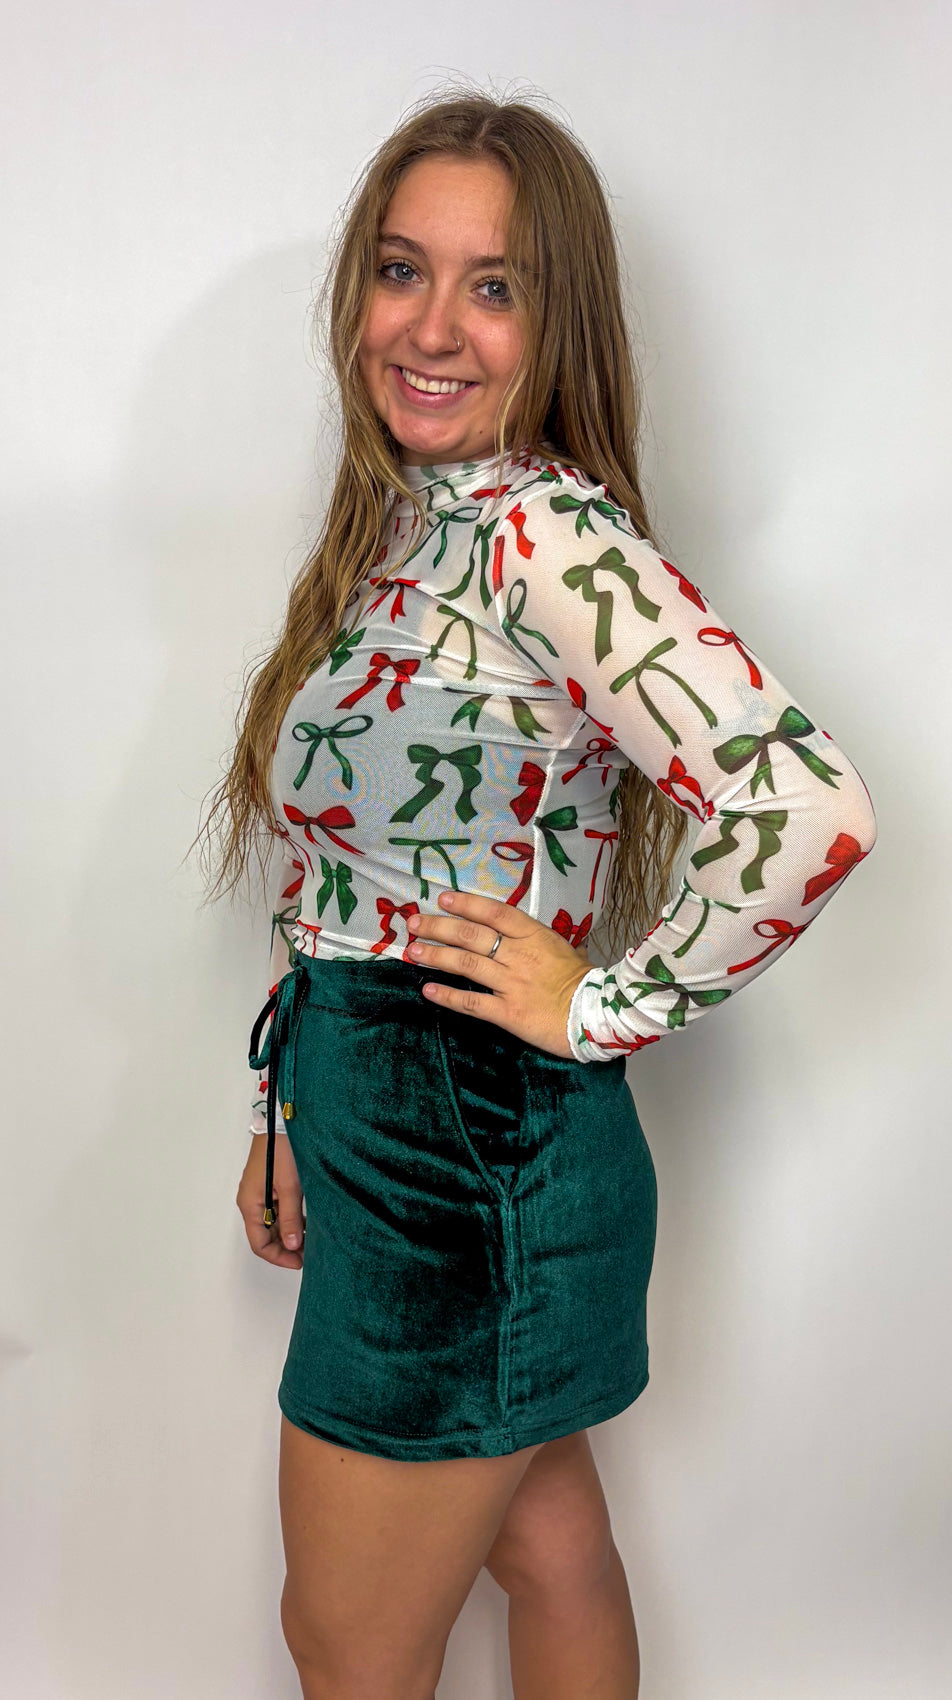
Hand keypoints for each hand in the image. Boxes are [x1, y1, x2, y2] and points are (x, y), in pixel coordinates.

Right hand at [236, 1134, 304, 1268]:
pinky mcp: (267, 1185)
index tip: (299, 1262)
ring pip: (271, 1224)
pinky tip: (306, 1222)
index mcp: (249, 1205)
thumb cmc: (282, 1151)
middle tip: (308, 1254)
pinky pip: (275, 1210)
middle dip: (284, 1248)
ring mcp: (258, 1193)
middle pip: (264, 1236)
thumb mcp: (290, 1188)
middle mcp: (250, 1202)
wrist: (279, 1123)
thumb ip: (290, 1219)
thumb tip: (291, 1246)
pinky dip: (289, 1220)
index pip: (259, 1244)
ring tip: (310, 1240)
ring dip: (288, 1234)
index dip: (279, 1257)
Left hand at [406, 889, 594, 1058]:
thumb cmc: (585, 981)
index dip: (466, 904)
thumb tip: (523, 932)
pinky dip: (447, 996)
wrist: (599, 1017)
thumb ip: (540, 940)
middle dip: (439, 927)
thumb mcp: (566, 949)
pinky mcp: (508, 1013)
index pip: (495, 912)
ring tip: (413, 951)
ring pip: (466, 965)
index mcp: (535, 936)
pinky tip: (428, 990)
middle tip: (415, 923)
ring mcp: (511, 984)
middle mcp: (519, 956)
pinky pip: (471, 1003)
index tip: (443, 899)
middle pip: (472, 936)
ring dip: (435, 956)